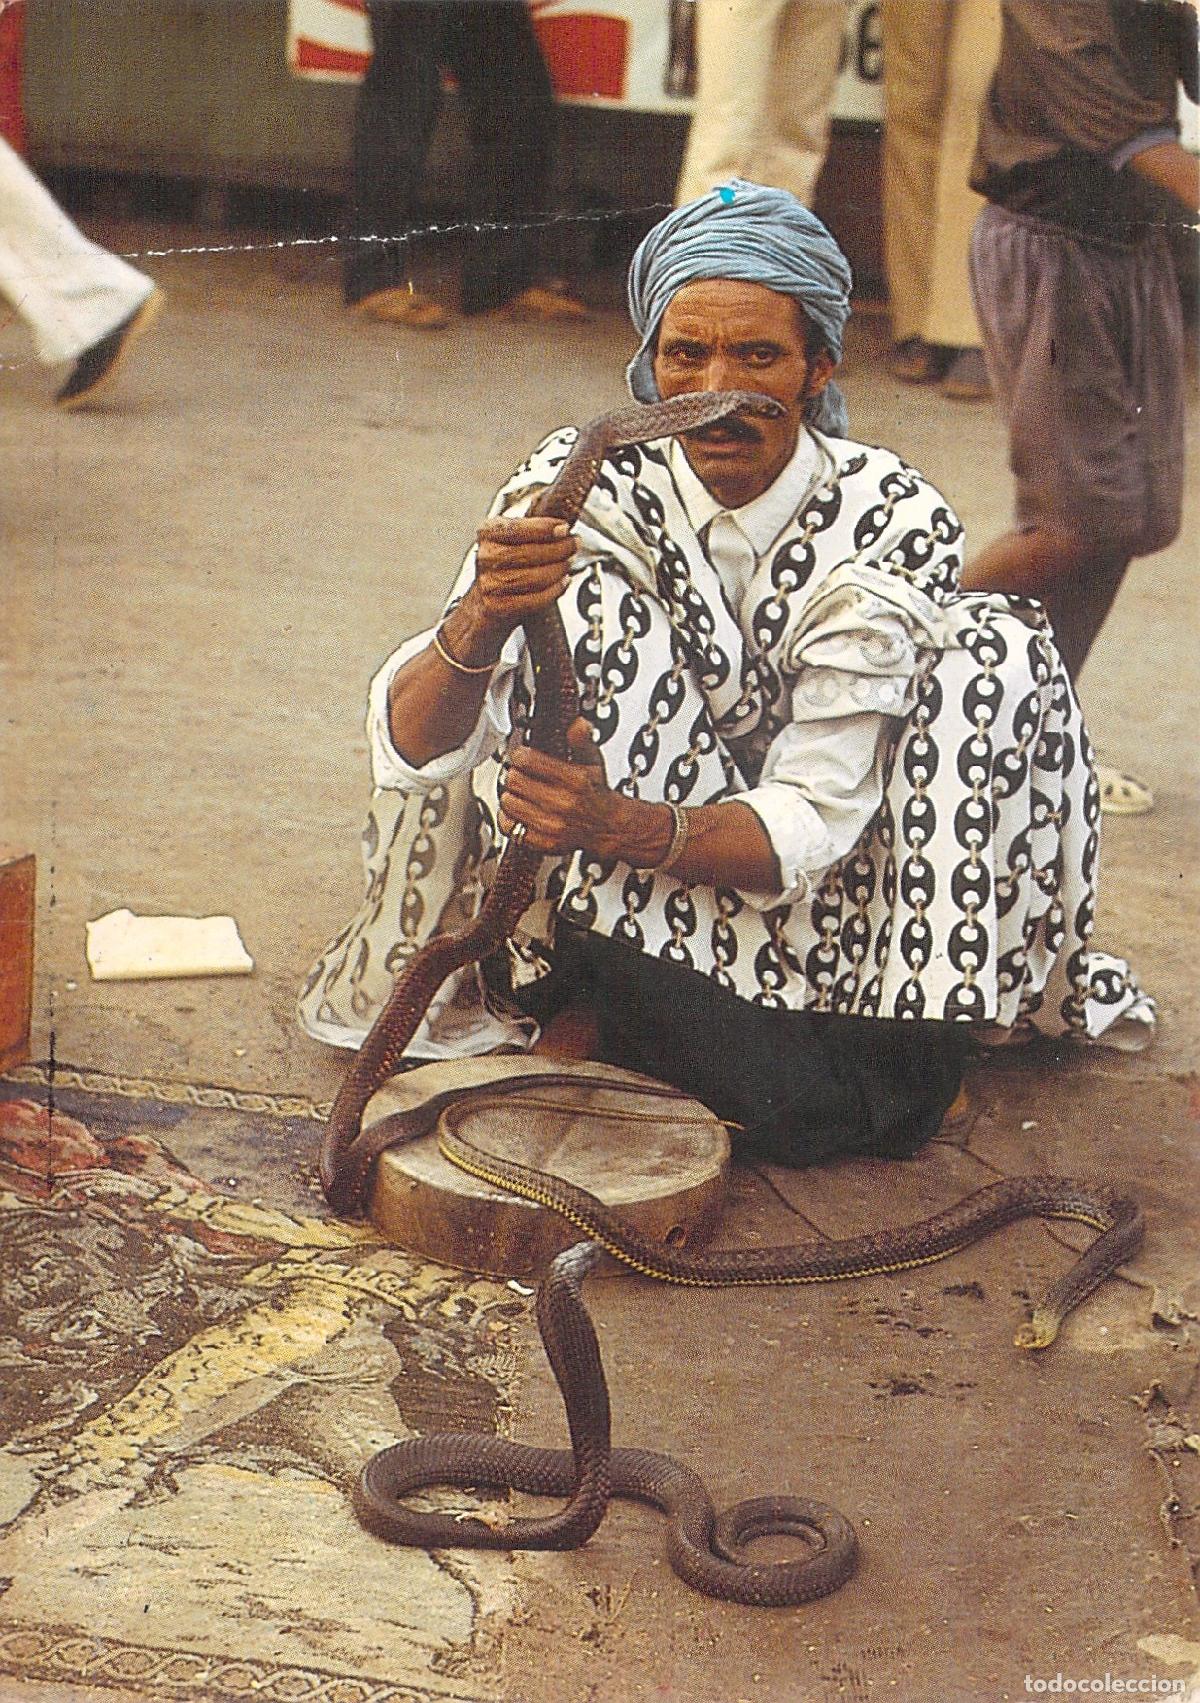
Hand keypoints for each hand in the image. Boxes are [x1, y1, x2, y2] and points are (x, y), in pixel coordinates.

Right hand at [459, 515, 577, 646]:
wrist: (487, 599)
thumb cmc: (506, 565)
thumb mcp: (515, 538)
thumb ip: (537, 528)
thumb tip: (565, 522)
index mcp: (489, 533)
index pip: (517, 528)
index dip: (544, 528)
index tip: (564, 528)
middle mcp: (486, 557)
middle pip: (528, 553)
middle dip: (558, 549)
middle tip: (573, 545)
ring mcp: (491, 583)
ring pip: (534, 577)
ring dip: (558, 570)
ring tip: (568, 564)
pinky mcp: (499, 606)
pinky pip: (535, 599)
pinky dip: (554, 590)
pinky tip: (562, 582)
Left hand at [498, 718, 642, 858]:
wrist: (607, 826)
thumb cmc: (597, 794)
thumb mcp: (593, 762)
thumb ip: (582, 741)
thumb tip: (578, 724)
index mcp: (574, 780)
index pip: (528, 761)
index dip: (520, 755)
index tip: (521, 756)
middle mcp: (562, 803)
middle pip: (515, 781)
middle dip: (514, 774)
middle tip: (519, 774)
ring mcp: (552, 825)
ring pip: (509, 803)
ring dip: (511, 795)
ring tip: (520, 793)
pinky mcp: (543, 841)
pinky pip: (511, 828)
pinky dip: (510, 819)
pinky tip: (520, 812)